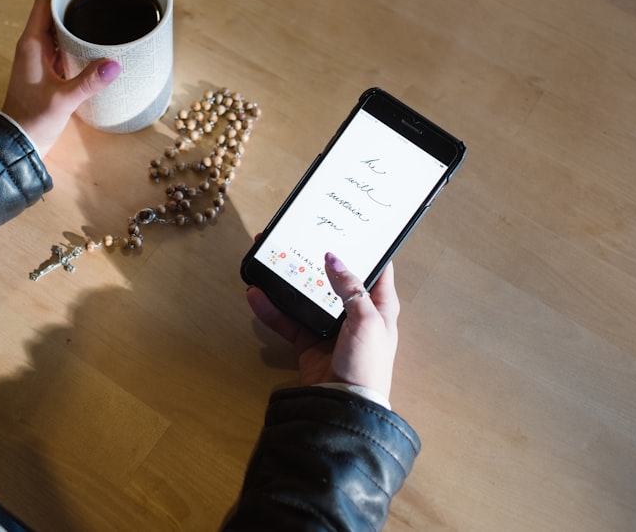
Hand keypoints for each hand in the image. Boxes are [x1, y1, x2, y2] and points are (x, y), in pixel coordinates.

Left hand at [1, 0, 121, 154]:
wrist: (18, 145)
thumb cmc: (33, 122)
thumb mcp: (63, 101)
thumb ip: (88, 81)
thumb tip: (115, 64)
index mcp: (31, 45)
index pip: (44, 1)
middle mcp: (34, 46)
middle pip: (51, 8)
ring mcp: (40, 57)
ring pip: (57, 25)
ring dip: (74, 13)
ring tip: (100, 1)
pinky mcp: (48, 69)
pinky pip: (62, 42)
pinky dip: (76, 32)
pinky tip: (94, 34)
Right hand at [247, 252, 399, 399]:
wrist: (344, 407)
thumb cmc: (366, 363)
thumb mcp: (366, 320)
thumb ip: (349, 288)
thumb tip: (332, 258)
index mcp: (379, 306)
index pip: (377, 270)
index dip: (367, 248)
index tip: (350, 228)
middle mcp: (355, 313)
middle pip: (333, 279)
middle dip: (315, 259)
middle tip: (297, 237)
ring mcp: (329, 328)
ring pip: (305, 297)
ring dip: (287, 282)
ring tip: (270, 261)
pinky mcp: (307, 342)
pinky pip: (287, 320)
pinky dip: (271, 309)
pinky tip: (256, 294)